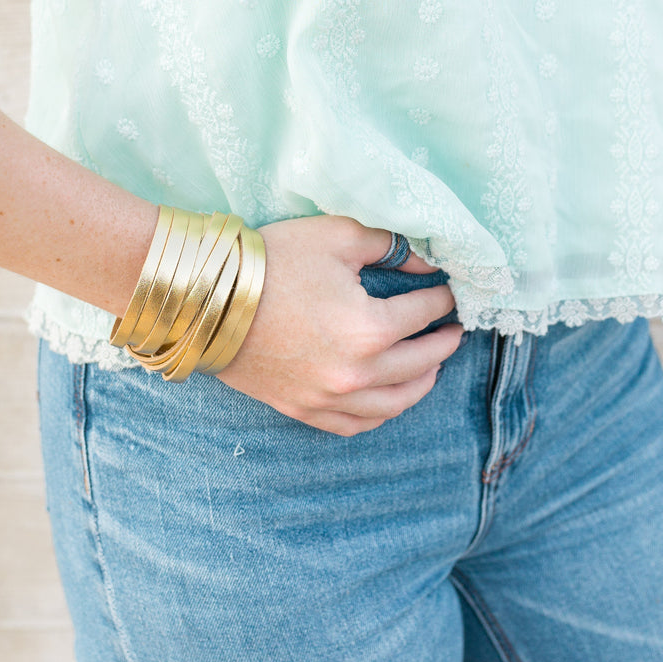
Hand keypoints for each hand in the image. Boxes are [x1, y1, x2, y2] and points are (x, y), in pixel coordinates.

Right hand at [214, 215, 463, 436]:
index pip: (424, 313)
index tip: (447, 290)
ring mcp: (330, 399)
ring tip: (432, 365)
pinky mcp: (304, 410)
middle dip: (443, 343)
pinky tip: (390, 398)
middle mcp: (357, 374)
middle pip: (421, 362)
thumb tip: (426, 264)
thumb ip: (392, 246)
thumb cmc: (272, 261)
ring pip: (395, 403)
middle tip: (454, 329)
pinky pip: (357, 425)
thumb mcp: (338, 236)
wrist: (208, 298)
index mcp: (371, 330)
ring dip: (422, 383)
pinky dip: (381, 413)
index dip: (441, 298)